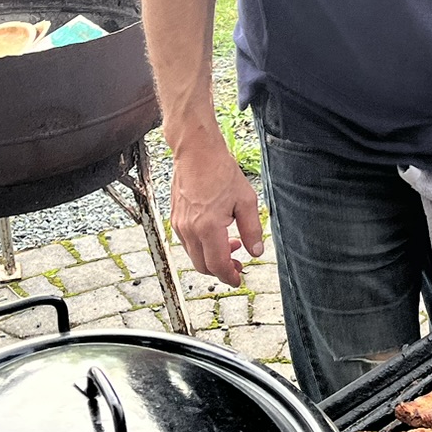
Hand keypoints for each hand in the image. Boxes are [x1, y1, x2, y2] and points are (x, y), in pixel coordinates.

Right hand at [168, 135, 264, 285]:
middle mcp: (189, 230)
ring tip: (232, 244)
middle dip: (221, 270)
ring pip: (194, 256)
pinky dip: (202, 246)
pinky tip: (217, 234)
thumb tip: (256, 251)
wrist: (196, 152)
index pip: (217, 265)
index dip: (229, 276)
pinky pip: (188, 243)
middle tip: (238, 265)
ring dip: (212, 257)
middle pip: (203, 266)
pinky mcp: (175, 218)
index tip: (238, 279)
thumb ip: (252, 230)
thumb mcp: (246, 200)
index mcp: (208, 227)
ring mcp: (179, 224)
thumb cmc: (220, 171)